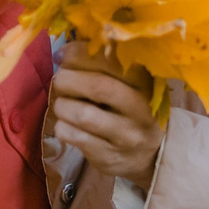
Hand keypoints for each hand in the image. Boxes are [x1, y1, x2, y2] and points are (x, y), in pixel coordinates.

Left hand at [50, 39, 163, 180]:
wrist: (148, 157)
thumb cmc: (131, 111)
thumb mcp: (130, 86)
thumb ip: (104, 67)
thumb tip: (64, 52)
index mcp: (146, 83)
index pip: (113, 61)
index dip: (81, 54)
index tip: (64, 54)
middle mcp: (141, 109)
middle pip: (98, 86)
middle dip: (69, 79)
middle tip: (60, 79)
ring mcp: (126, 136)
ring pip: (83, 114)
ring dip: (63, 105)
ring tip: (62, 104)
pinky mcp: (109, 157)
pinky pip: (75, 137)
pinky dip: (62, 127)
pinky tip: (65, 124)